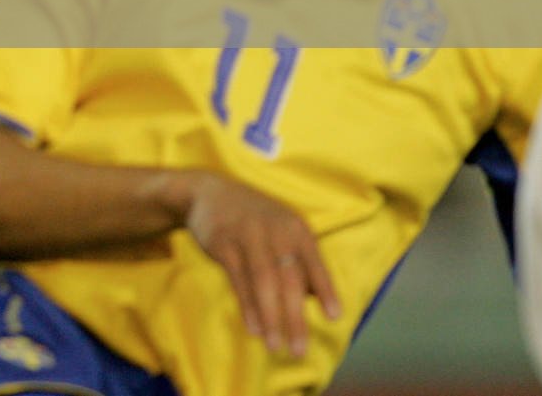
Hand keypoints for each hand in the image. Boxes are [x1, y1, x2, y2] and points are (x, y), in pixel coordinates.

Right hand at [181, 170, 340, 357]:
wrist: (207, 192)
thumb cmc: (254, 218)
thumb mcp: (282, 228)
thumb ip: (298, 259)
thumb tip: (314, 298)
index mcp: (295, 228)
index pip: (315, 263)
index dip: (325, 290)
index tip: (334, 317)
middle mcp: (274, 230)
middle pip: (289, 279)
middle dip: (295, 318)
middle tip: (300, 350)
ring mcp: (246, 236)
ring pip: (263, 282)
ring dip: (271, 317)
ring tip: (276, 346)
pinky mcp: (222, 244)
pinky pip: (238, 280)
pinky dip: (247, 306)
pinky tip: (254, 327)